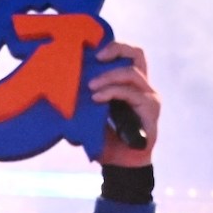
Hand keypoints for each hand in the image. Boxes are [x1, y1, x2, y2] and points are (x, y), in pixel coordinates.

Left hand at [89, 41, 158, 166]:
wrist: (120, 165)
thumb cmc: (105, 139)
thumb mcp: (91, 113)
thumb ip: (85, 98)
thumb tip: (62, 83)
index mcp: (130, 85)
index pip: (128, 55)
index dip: (114, 47)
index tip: (93, 52)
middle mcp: (143, 87)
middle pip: (137, 54)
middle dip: (116, 49)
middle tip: (97, 57)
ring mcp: (149, 97)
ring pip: (132, 73)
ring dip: (109, 76)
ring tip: (92, 86)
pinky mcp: (150, 110)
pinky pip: (131, 93)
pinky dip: (113, 92)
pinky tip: (98, 98)